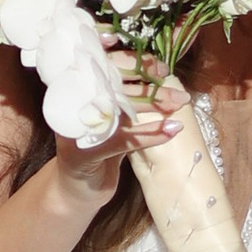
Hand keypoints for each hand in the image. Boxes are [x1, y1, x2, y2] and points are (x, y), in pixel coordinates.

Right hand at [49, 61, 180, 210]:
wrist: (77, 192)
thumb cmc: (99, 152)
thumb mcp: (112, 121)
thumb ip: (124, 101)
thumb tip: (158, 77)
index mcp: (76, 91)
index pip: (101, 64)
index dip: (129, 58)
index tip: (157, 62)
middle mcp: (72, 105)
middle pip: (110, 81)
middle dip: (144, 77)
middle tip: (169, 76)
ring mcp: (75, 129)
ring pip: (118, 108)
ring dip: (152, 103)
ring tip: (178, 102)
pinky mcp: (83, 154)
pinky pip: (122, 140)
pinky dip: (149, 135)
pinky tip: (171, 131)